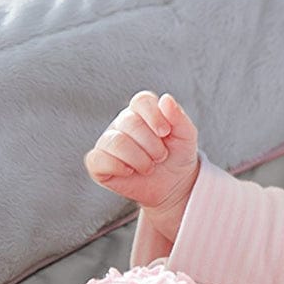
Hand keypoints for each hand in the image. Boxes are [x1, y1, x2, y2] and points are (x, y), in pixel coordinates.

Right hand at [85, 91, 199, 235]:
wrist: (174, 184)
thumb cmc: (178, 155)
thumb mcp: (186, 136)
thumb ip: (179, 116)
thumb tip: (166, 99)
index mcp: (142, 111)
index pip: (141, 101)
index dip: (154, 116)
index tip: (166, 133)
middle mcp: (122, 123)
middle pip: (129, 122)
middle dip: (151, 144)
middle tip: (161, 156)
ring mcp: (108, 142)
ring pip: (115, 142)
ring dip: (139, 158)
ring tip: (149, 167)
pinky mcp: (98, 162)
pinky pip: (97, 159)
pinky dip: (117, 167)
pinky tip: (130, 172)